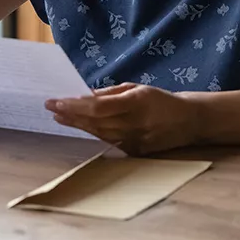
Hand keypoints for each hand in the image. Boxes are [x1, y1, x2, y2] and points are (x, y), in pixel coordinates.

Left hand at [45, 83, 198, 154]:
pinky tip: (80, 127)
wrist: (189, 121)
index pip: (98, 107)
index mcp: (136, 103)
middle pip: (95, 121)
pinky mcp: (135, 152)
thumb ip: (112, 92)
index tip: (56, 101)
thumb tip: (87, 96)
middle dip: (70, 115)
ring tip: (59, 117)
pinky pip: (109, 141)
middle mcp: (134, 123)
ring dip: (77, 125)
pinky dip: (93, 133)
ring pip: (99, 133)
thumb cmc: (161, 100)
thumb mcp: (138, 88)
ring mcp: (135, 140)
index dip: (75, 106)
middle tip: (50, 107)